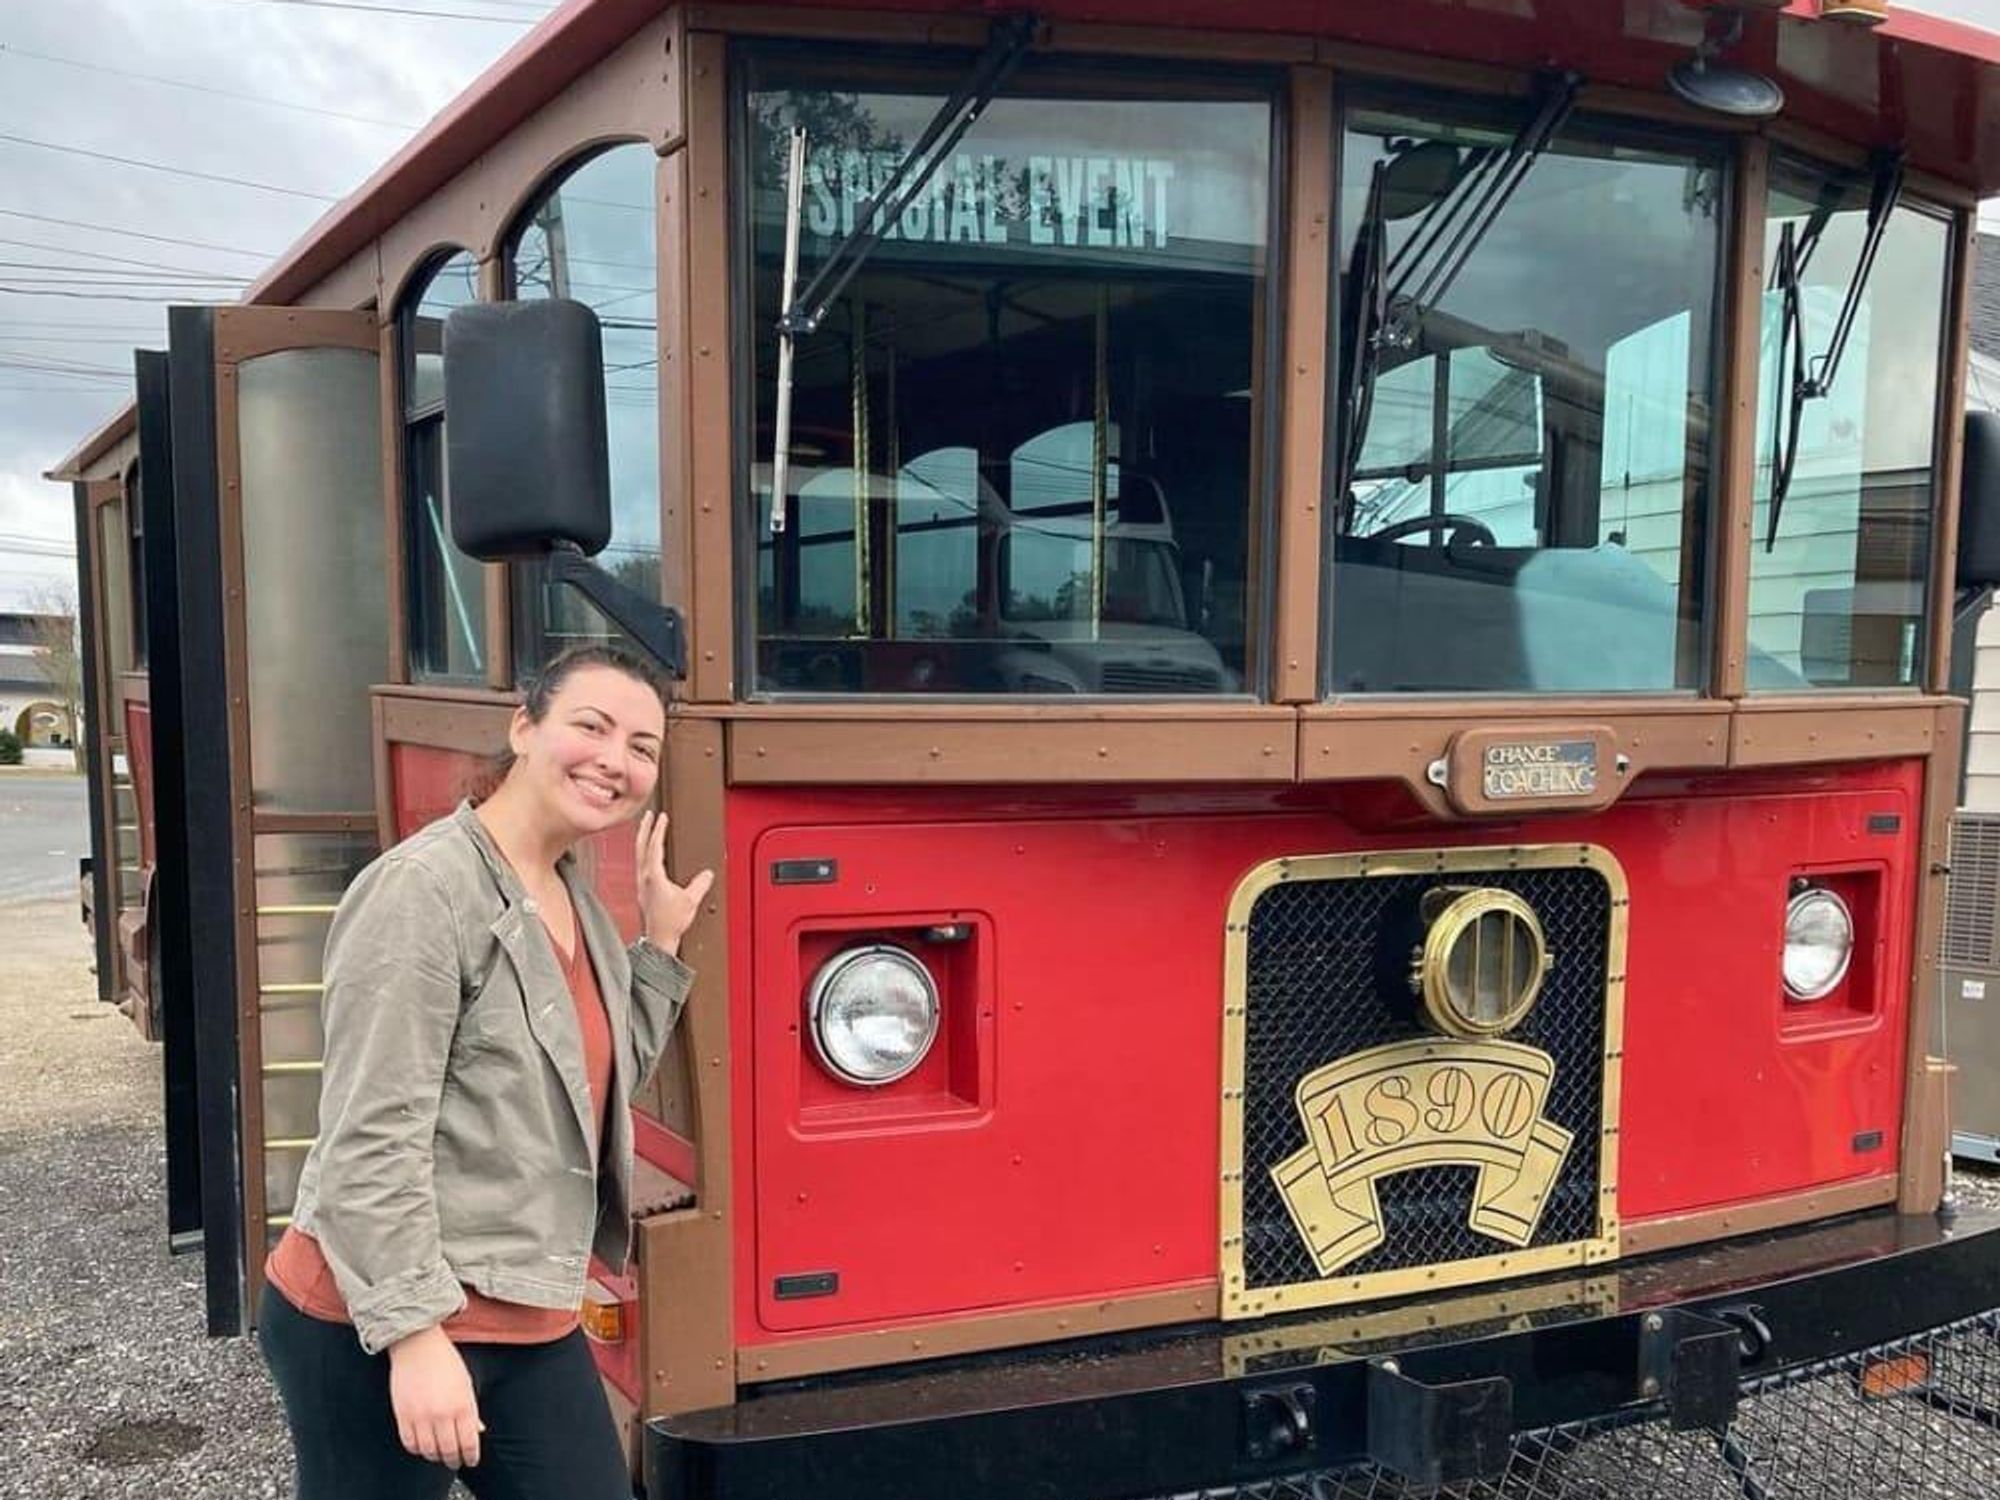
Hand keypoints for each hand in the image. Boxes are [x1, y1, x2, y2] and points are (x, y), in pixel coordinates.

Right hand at [388, 1325, 482, 1468]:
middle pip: (449, 1451)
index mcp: (463, 1405)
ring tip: (439, 1455)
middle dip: (454, 1460)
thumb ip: (471, 1410)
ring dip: (435, 1456)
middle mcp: (442, 1413)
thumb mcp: (466, 1384)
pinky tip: (422, 1446)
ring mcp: (421, 1416)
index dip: (471, 1456)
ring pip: (428, 1451)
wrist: (418, 1345)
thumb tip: (478, 1431)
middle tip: (455, 1462)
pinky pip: (409, 1443)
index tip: (471, 1460)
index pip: (469, 1442)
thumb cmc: (445, 1362)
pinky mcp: (402, 1415)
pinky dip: (417, 1449)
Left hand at [636, 808, 713, 956]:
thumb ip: (699, 884)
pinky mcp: (642, 889)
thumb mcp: (690, 901)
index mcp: (653, 876)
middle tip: (648, 815)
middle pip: (641, 846)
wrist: (659, 939)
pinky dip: (644, 852)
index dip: (658, 829)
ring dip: (642, 839)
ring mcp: (641, 883)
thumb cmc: (670, 923)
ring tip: (647, 829)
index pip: (655, 846)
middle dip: (644, 828)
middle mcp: (644, 877)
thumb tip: (706, 874)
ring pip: (638, 854)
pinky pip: (641, 864)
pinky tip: (649, 854)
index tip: (662, 817)